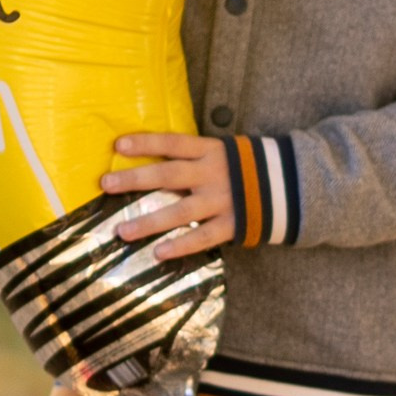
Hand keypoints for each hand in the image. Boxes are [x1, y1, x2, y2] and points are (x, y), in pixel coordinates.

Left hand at [101, 132, 235, 260]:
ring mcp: (222, 201)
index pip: (173, 143)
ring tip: (122, 231)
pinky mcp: (232, 224)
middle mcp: (213, 174)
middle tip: (106, 183)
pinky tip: (158, 253)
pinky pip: (202, 237)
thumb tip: (153, 158)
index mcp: (211, 151)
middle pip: (168, 175)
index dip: (147, 143)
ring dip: (149, 222)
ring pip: (180, 212)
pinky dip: (181, 246)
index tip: (118, 145)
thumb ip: (194, 157)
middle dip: (135, 179)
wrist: (289, 185)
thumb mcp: (222, 152)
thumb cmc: (243, 167)